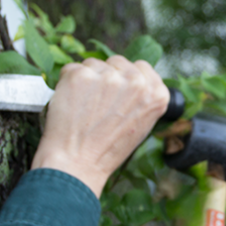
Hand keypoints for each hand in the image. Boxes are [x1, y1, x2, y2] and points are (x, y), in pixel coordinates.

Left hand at [30, 56, 168, 196]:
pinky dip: (68, 83)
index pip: (142, 68)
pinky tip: (72, 104)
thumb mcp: (141, 125)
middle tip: (99, 104)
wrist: (77, 163)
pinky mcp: (81, 75)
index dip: (127, 79)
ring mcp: (108, 76)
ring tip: (85, 108)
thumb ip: (141, 97)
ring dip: (88, 80)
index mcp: (156, 94)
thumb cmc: (107, 150)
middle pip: (118, 62)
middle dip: (107, 77)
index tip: (118, 93)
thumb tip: (130, 78)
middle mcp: (136, 82)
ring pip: (95, 64)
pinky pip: (73, 68)